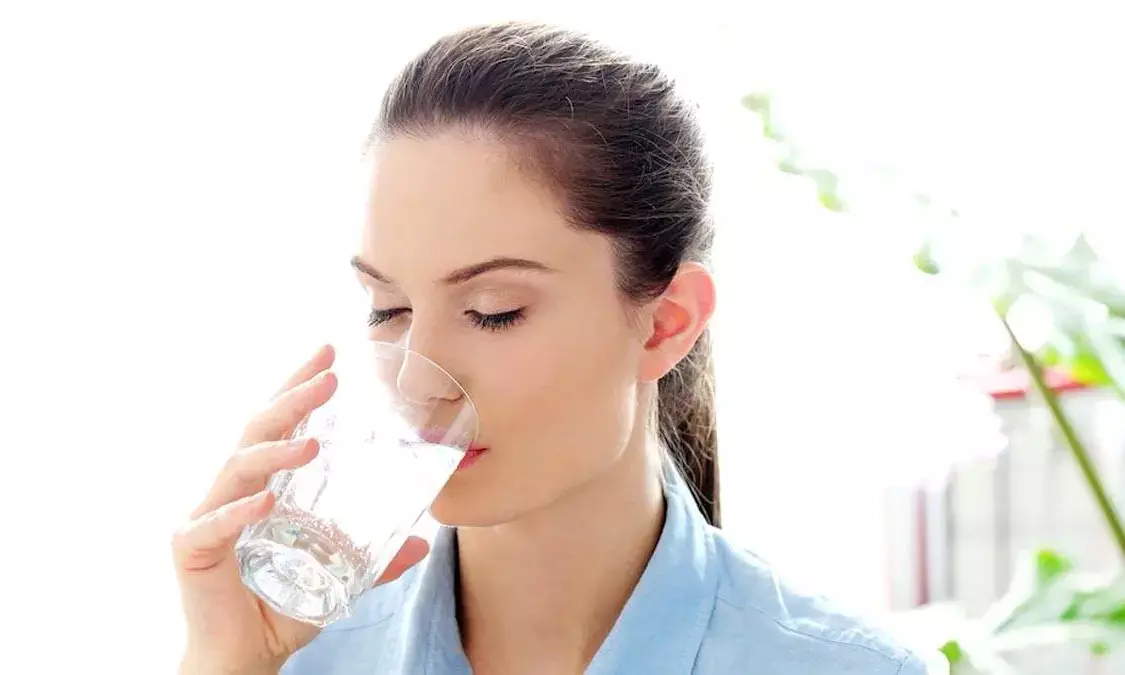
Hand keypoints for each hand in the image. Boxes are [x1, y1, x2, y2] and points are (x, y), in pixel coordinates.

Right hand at [173, 345, 429, 674]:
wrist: (242, 658)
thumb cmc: (278, 608)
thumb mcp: (338, 578)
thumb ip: (376, 559)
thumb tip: (424, 543)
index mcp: (261, 488)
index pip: (278, 426)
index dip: (300, 389)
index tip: (330, 354)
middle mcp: (231, 492)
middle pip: (258, 432)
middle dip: (293, 399)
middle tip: (328, 374)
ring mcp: (207, 516)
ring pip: (238, 469)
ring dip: (275, 453)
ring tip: (313, 442)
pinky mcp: (190, 551)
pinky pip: (213, 526)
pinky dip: (237, 513)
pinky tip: (264, 504)